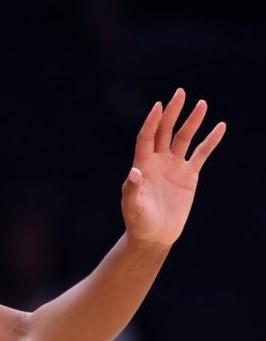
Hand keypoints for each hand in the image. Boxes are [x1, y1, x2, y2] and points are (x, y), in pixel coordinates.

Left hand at [122, 88, 225, 245]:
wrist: (153, 236)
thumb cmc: (138, 221)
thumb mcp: (132, 206)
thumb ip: (132, 189)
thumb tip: (134, 172)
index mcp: (142, 165)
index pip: (147, 137)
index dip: (152, 122)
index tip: (159, 105)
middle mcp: (158, 161)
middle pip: (165, 131)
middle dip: (173, 113)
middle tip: (180, 93)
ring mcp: (174, 167)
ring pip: (184, 139)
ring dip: (192, 121)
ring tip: (201, 104)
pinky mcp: (189, 176)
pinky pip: (201, 154)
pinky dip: (210, 141)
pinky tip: (220, 127)